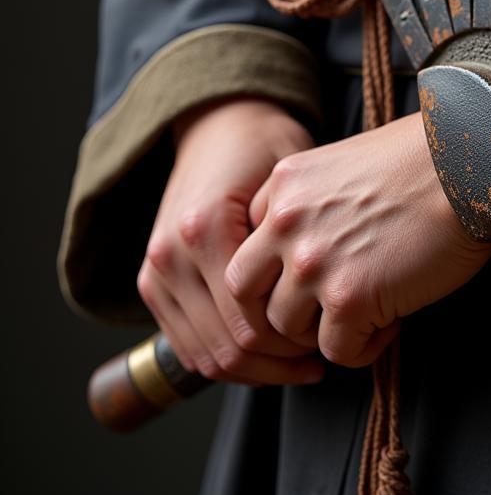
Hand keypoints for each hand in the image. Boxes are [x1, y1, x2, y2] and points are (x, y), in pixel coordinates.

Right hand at [137, 98, 325, 385]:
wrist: (218, 124)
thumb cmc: (265, 145)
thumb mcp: (292, 176)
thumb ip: (297, 235)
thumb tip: (325, 300)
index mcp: (205, 227)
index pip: (251, 319)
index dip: (298, 340)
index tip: (336, 334)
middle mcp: (171, 254)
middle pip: (228, 345)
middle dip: (280, 363)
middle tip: (325, 356)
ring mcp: (155, 272)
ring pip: (206, 357)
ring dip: (256, 371)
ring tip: (302, 362)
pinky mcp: (151, 283)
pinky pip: (187, 347)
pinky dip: (228, 361)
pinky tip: (268, 356)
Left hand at [224, 112, 490, 367]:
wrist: (468, 166)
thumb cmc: (425, 160)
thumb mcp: (346, 162)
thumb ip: (315, 202)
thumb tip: (315, 246)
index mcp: (284, 185)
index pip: (248, 246)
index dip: (277, 272)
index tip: (311, 278)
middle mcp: (286, 223)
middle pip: (246, 292)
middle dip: (278, 311)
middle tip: (318, 315)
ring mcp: (312, 263)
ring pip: (286, 328)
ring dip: (322, 331)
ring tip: (366, 316)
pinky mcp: (348, 297)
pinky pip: (336, 351)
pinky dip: (363, 348)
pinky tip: (391, 323)